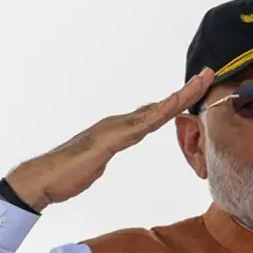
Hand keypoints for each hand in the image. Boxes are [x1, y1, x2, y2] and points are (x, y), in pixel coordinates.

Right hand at [4, 68, 214, 211]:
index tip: (197, 90)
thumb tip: (112, 148)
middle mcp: (119, 123)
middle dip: (186, 91)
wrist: (43, 178)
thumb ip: (107, 152)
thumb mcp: (96, 162)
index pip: (155, 113)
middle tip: (209, 74)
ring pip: (157, 110)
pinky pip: (142, 124)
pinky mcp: (112, 139)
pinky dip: (160, 112)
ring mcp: (116, 129)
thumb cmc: (67, 173)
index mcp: (119, 129)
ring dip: (180, 95)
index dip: (177, 101)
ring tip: (202, 81)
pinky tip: (175, 104)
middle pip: (161, 105)